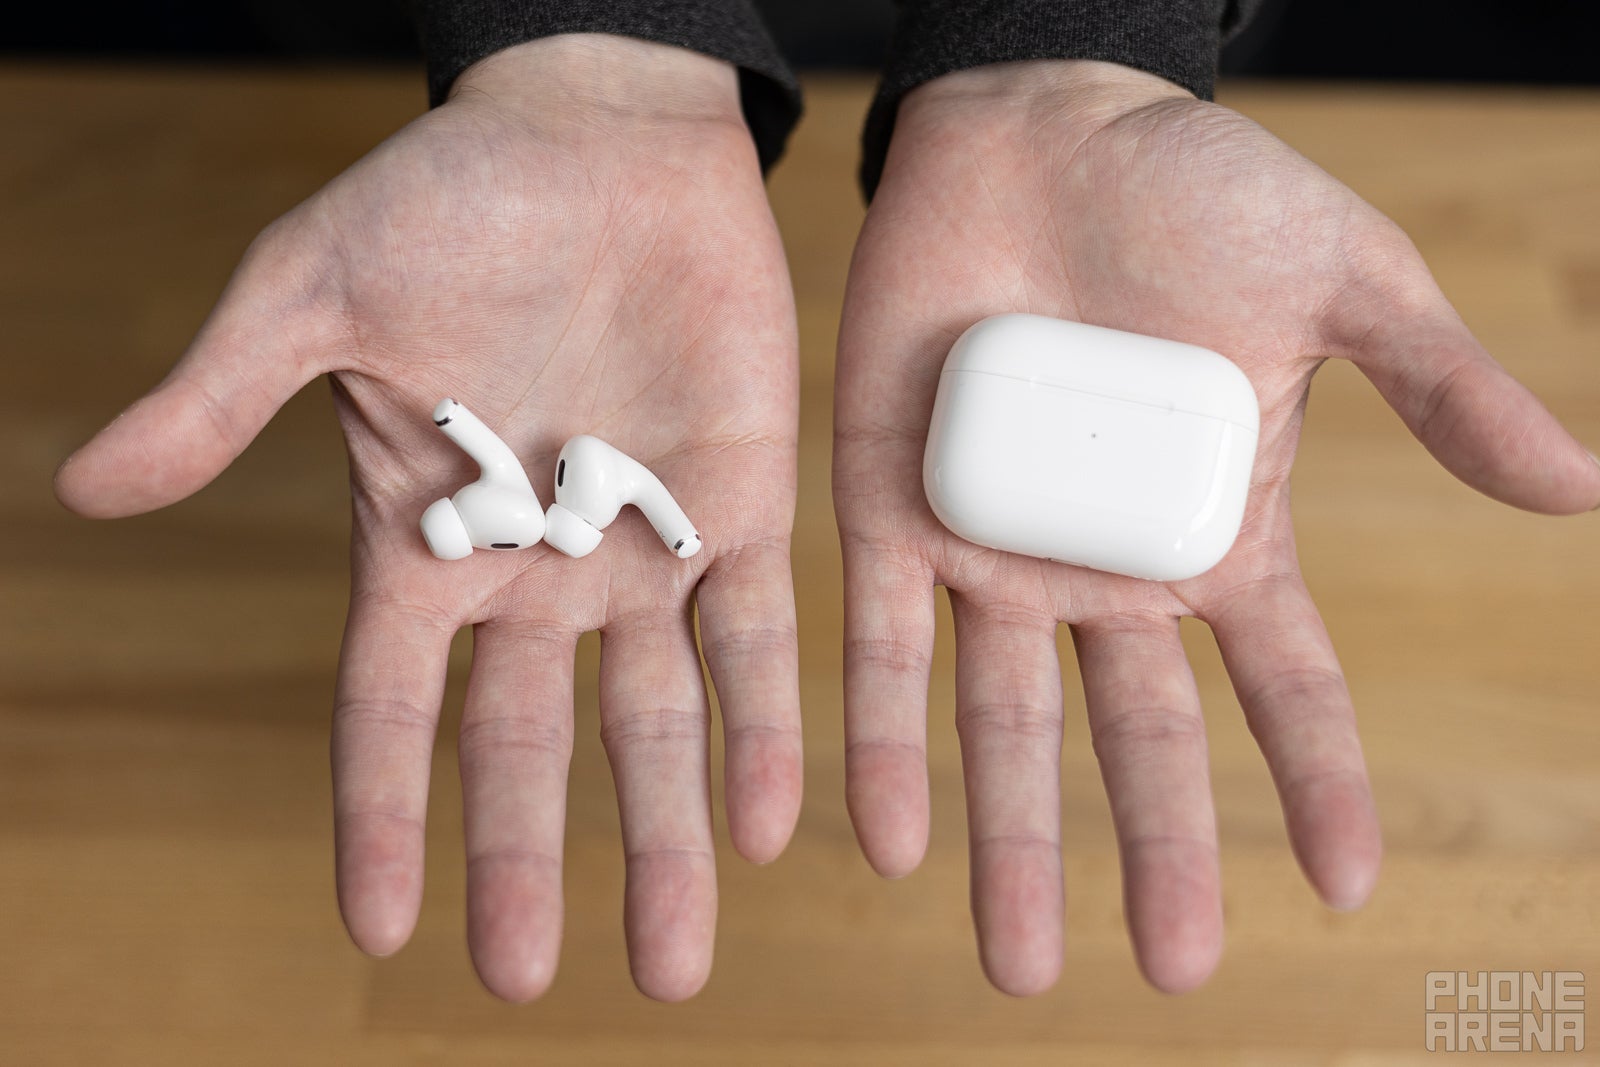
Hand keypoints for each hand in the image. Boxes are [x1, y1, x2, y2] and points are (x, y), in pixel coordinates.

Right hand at [54, 35, 802, 1001]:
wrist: (601, 137)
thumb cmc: (444, 199)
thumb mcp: (312, 293)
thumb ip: (220, 396)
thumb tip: (81, 490)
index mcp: (423, 541)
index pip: (389, 710)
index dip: (384, 815)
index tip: (384, 929)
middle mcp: (532, 571)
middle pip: (525, 749)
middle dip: (527, 862)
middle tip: (532, 983)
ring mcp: (639, 546)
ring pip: (655, 722)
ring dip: (667, 837)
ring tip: (674, 961)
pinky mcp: (737, 505)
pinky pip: (757, 636)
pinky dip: (766, 725)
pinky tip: (776, 820)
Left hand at [834, 60, 1599, 995]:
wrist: (1039, 128)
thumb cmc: (1196, 191)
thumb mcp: (1340, 282)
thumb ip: (1438, 388)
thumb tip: (1581, 492)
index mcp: (1218, 528)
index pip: (1283, 684)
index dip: (1320, 780)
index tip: (1348, 886)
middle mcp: (1106, 564)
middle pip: (1137, 739)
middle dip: (1154, 852)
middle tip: (1170, 972)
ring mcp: (995, 546)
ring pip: (1003, 721)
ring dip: (1006, 839)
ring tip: (1016, 957)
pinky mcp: (890, 509)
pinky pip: (877, 644)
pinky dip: (882, 737)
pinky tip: (883, 838)